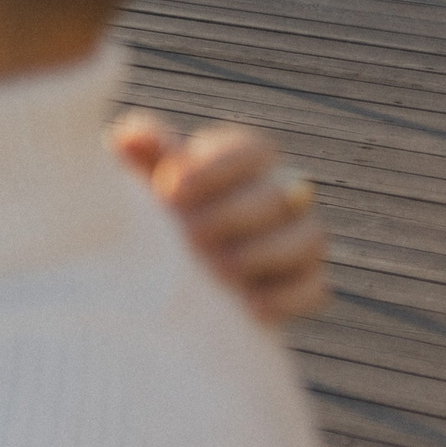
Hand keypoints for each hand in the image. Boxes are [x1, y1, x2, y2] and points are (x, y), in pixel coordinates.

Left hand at [110, 114, 328, 323]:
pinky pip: (316, 289)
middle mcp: (279, 196)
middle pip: (281, 195)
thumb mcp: (141, 182)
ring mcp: (296, 241)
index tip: (171, 190)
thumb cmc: (153, 214)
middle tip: (191, 235)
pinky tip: (249, 306)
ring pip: (311, 238)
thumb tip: (130, 140)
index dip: (218, 167)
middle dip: (235, 214)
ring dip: (267, 254)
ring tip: (219, 271)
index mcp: (241, 163)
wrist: (160, 277)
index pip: (254, 150)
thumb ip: (142, 157)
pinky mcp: (301, 284)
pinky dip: (289, 298)